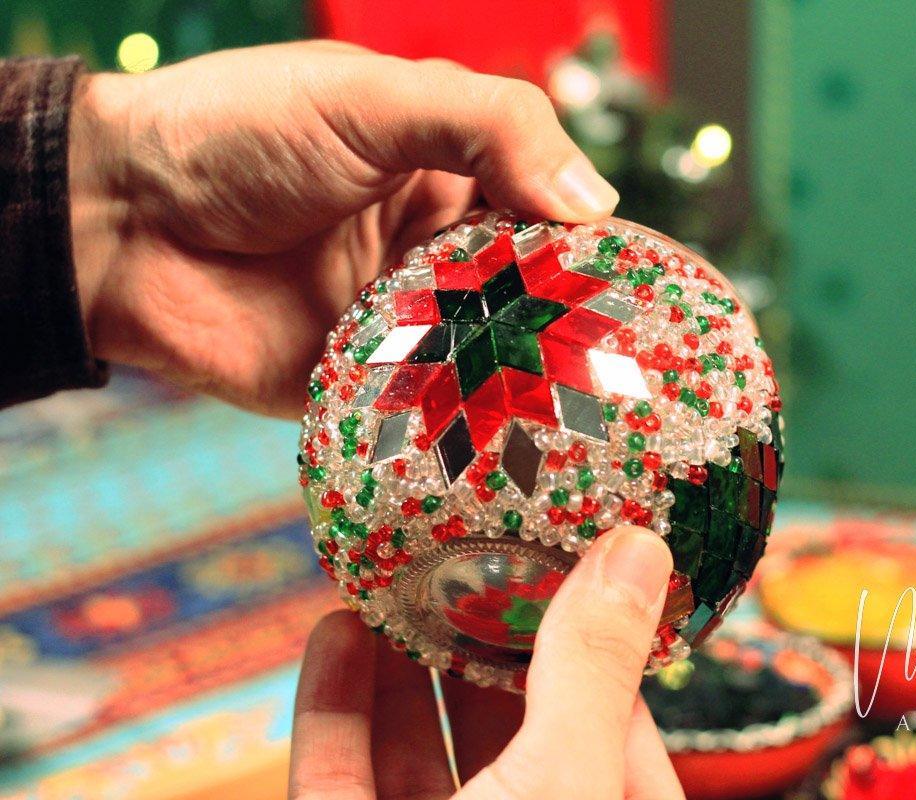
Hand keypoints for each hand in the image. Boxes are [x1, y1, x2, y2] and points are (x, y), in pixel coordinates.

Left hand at [68, 41, 618, 416]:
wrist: (117, 224)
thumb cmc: (235, 133)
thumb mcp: (371, 99)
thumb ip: (488, 126)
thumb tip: (595, 200)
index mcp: (450, 176)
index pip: (553, 212)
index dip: (602, 245)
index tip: (659, 282)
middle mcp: (438, 255)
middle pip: (533, 298)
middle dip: (578, 329)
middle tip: (640, 365)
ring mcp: (405, 326)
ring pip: (493, 362)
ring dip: (534, 385)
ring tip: (602, 418)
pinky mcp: (368, 389)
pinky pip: (432, 414)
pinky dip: (469, 428)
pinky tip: (521, 447)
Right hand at [289, 526, 683, 799]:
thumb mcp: (564, 780)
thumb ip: (592, 669)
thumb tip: (640, 546)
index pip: (617, 722)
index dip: (598, 637)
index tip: (574, 555)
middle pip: (507, 726)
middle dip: (486, 637)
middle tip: (472, 544)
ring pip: (415, 746)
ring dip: (404, 661)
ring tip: (400, 571)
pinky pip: (336, 773)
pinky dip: (334, 703)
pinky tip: (335, 628)